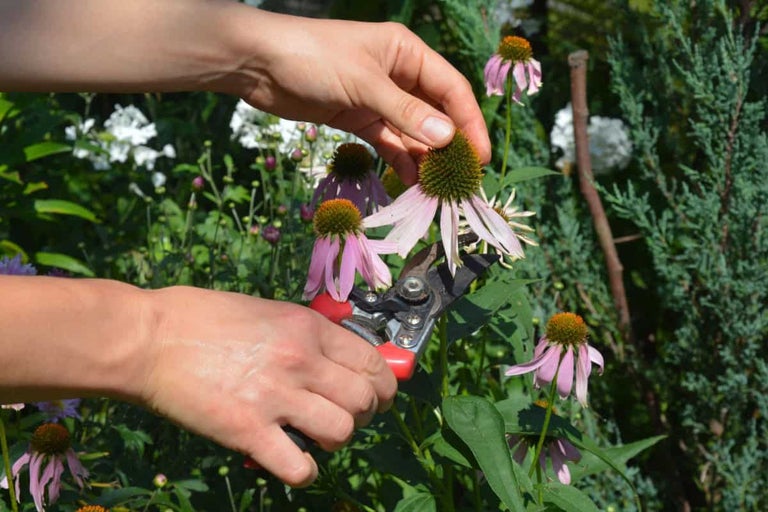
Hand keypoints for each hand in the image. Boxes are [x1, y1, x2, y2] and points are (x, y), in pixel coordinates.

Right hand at [140, 286, 396, 486]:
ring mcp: (276, 395)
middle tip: (340, 418)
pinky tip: (288, 460)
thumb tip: (336, 359)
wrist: (148, 338)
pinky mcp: (247, 430)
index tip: (376, 397)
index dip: (383, 387)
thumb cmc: (200, 319)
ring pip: (342, 432)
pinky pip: (299, 467)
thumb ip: (306, 335)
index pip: (373, 363)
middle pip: (366, 400)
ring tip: (312, 437)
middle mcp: (301, 359)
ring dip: (333, 441)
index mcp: (308, 327)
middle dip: (363, 415)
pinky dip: (302, 470)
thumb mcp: (267, 311)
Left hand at [224, 11, 490, 183]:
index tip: (479, 157)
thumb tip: (447, 140)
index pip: (451, 89)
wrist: (258, 64)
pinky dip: (399, 160)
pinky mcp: (359, 117)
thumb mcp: (364, 84)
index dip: (468, 123)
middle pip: (435, 113)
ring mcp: (378, 98)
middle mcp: (398, 74)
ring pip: (412, 132)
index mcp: (407, 52)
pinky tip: (410, 181)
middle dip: (448, 145)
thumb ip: (405, 113)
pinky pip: (388, 142)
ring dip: (424, 158)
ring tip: (437, 188)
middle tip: (461, 180)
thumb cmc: (313, 58)